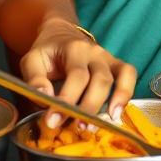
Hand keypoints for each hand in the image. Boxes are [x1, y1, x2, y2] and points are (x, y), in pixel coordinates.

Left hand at [20, 19, 136, 126]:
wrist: (60, 33)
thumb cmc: (47, 51)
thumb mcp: (32, 60)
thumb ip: (34, 78)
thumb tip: (44, 96)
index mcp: (73, 48)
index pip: (76, 75)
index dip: (67, 99)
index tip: (53, 120)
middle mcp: (94, 52)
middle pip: (100, 80)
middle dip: (89, 107)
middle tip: (76, 127)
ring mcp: (106, 57)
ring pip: (114, 79)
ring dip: (108, 104)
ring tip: (95, 126)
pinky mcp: (115, 64)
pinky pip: (129, 74)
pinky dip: (126, 93)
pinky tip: (116, 114)